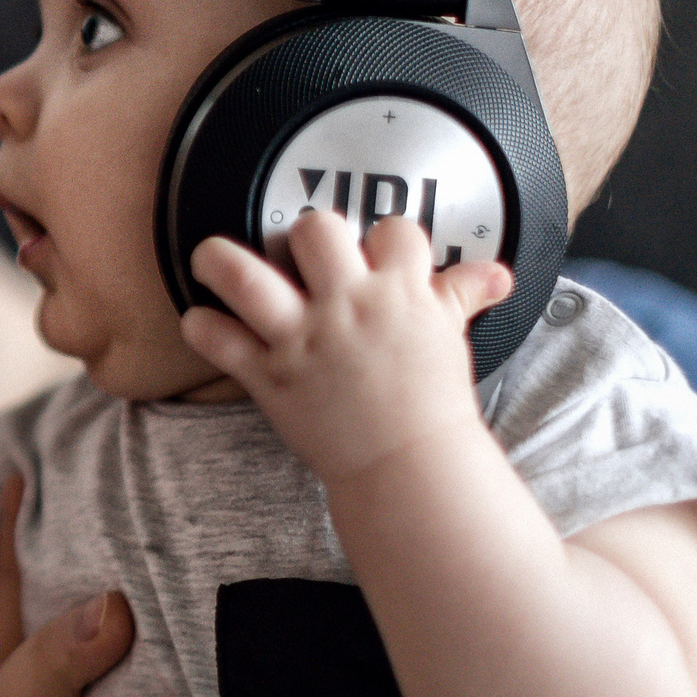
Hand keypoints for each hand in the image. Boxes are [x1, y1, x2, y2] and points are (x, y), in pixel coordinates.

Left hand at [181, 211, 511, 487]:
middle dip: (306, 232)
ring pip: (246, 277)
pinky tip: (202, 322)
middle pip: (316, 231)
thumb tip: (493, 274)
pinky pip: (220, 341)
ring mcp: (304, 339)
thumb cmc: (430, 404)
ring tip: (211, 257)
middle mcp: (348, 307)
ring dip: (219, 260)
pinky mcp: (270, 375)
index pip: (394, 229)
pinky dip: (202, 329)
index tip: (374, 246)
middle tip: (297, 249)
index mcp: (399, 294)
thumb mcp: (451, 339)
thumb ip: (461, 295)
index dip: (383, 233)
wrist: (409, 466)